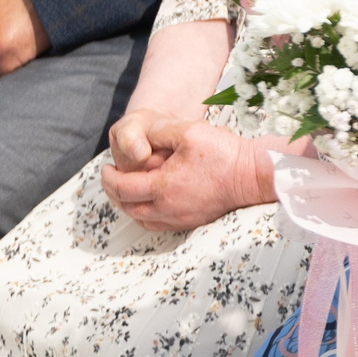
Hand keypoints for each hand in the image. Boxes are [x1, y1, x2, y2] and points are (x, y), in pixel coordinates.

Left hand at [102, 116, 272, 230]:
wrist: (252, 176)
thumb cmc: (224, 154)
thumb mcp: (188, 131)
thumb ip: (160, 131)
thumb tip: (141, 139)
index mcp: (162, 186)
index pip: (122, 188)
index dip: (108, 178)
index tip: (106, 167)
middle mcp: (167, 208)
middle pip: (128, 207)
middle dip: (114, 192)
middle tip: (111, 179)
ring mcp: (180, 218)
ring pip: (141, 219)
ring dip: (128, 205)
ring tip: (126, 191)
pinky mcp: (192, 222)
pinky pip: (158, 225)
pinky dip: (146, 215)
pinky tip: (149, 203)